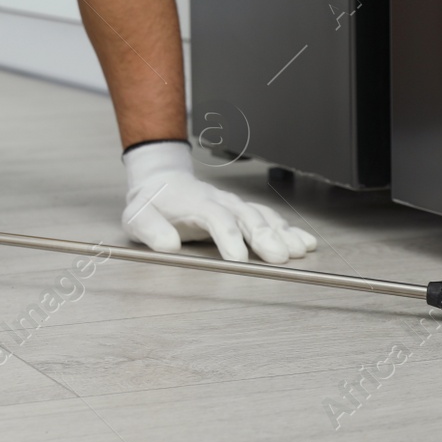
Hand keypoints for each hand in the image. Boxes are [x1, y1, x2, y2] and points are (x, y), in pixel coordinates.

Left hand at [122, 141, 316, 263]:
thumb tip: (167, 244)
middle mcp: (220, 201)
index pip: (216, 217)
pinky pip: (269, 218)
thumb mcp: (137, 217)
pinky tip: (304, 242)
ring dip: (282, 234)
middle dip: (264, 237)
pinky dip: (288, 230)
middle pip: (246, 216)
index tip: (238, 258)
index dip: (228, 236)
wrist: (162, 182)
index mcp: (195, 202)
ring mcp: (234, 205)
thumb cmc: (151, 204)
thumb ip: (150, 229)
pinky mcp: (243, 211)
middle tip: (278, 257)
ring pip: (262, 217)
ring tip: (299, 250)